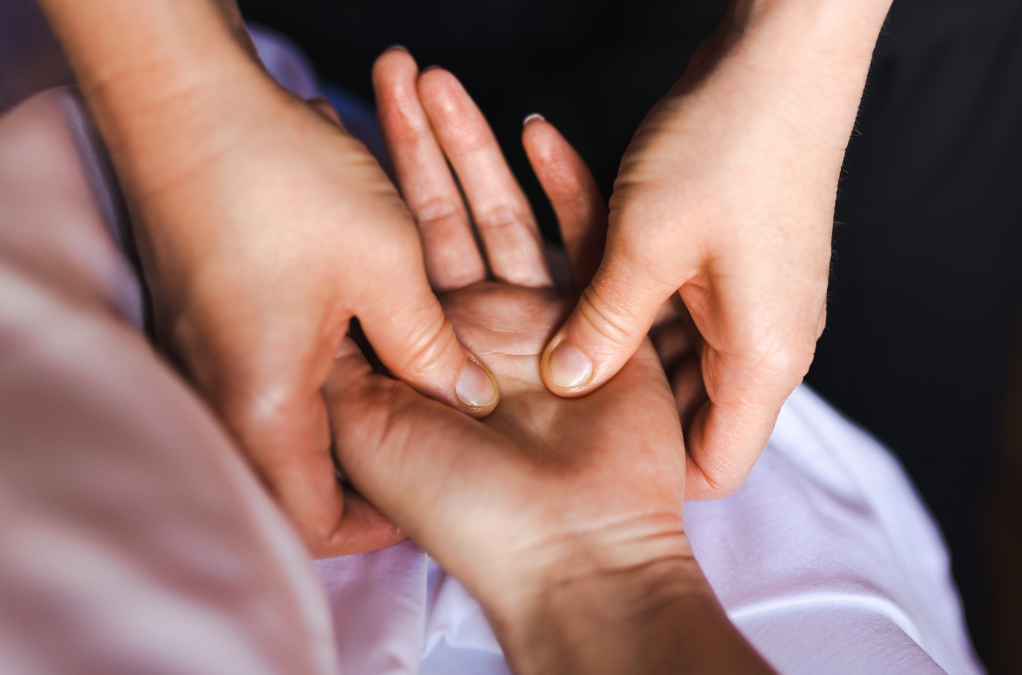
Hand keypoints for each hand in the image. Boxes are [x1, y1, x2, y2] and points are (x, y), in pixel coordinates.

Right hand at [38, 0, 500, 556]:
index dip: (376, 524)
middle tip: (436, 433)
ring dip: (360, 396)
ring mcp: (212, 353)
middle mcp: (226, 393)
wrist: (184, 98)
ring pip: (300, 409)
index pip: (314, 519)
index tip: (433, 490)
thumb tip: (467, 397)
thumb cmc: (282, 184)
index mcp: (263, 406)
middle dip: (374, 456)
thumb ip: (432, 347)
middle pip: (307, 468)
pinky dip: (332, 355)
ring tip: (416, 371)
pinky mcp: (214, 313)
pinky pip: (279, 362)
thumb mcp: (388, 267)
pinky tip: (371, 318)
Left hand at [325, 52, 773, 674]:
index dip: (366, 191)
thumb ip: (338, 356)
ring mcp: (540, 321)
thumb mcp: (364, 429)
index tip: (339, 124)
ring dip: (476, 150)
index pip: (387, 254)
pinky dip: (563, 185)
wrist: (571, 548)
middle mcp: (476, 335)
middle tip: (396, 72)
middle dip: (419, 147)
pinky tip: (536, 132)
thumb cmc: (464, 503)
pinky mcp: (599, 318)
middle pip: (443, 221)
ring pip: (502, 216)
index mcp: (418, 357)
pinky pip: (578, 237)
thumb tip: (310, 295)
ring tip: (443, 84)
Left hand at [538, 0, 890, 498]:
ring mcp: (757, 304)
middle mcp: (768, 343)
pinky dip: (631, 299)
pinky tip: (576, 272)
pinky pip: (676, 308)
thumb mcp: (645, 245)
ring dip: (616, 343)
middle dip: (622, 409)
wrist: (784, 57)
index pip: (714, 468)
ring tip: (546, 329)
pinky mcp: (739, 267)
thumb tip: (564, 384)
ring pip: (672, 358)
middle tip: (544, 401)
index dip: (651, 477)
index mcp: (762, 360)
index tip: (577, 462)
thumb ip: (602, 326)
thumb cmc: (729, 146)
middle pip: (690, 414)